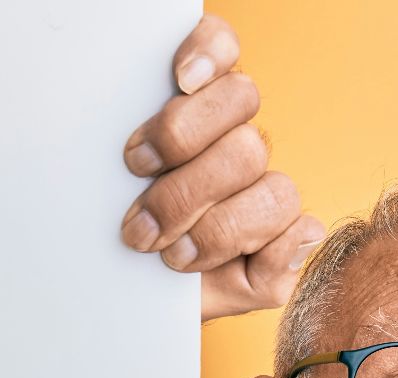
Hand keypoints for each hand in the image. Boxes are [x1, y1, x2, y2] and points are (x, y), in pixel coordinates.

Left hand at [119, 14, 324, 321]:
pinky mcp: (287, 243)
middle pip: (243, 115)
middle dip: (185, 169)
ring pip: (270, 181)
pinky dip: (271, 250)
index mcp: (192, 111)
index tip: (179, 79)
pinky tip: (240, 263)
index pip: (220, 48)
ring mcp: (264, 191)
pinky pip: (300, 233)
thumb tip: (154, 152)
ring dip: (215, 226)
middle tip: (140, 217)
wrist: (131, 308)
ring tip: (169, 253)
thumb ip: (108, 178)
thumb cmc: (117, 251)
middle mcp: (234, 139)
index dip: (209, 53)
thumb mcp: (97, 212)